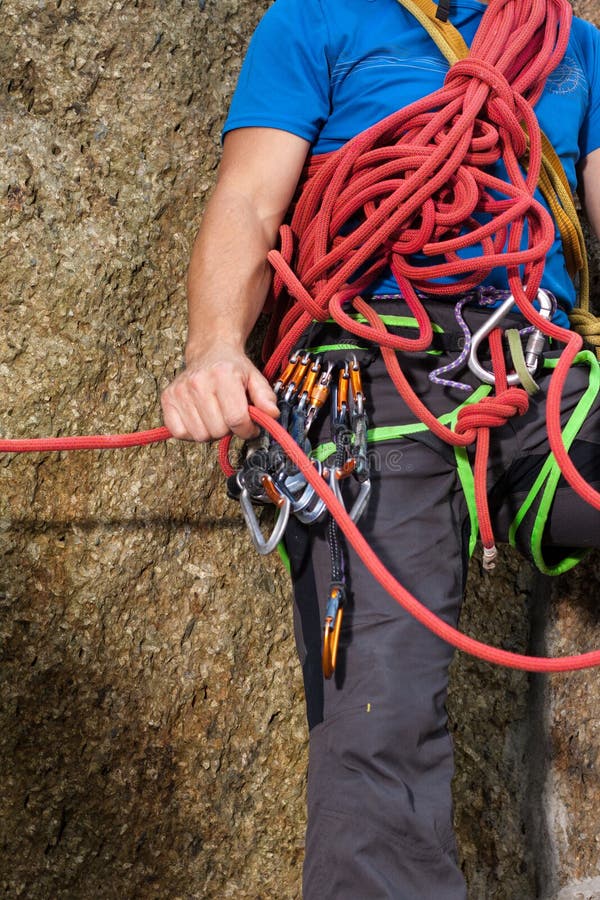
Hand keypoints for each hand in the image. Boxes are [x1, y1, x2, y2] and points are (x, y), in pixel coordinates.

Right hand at [161, 343, 278, 441]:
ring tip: (216, 415)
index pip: (236, 419)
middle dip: (229, 429)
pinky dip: (191, 431)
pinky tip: (200, 418)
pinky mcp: (167, 399)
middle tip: (230, 416)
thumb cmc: (233, 368)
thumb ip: (266, 397)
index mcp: (223, 375)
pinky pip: (179, 432)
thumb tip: (272, 414)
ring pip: (200, 435)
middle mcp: (198, 382)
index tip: (250, 427)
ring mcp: (180, 391)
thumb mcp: (255, 378)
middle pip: (218, 430)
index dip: (247, 430)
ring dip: (211, 431)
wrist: (210, 352)